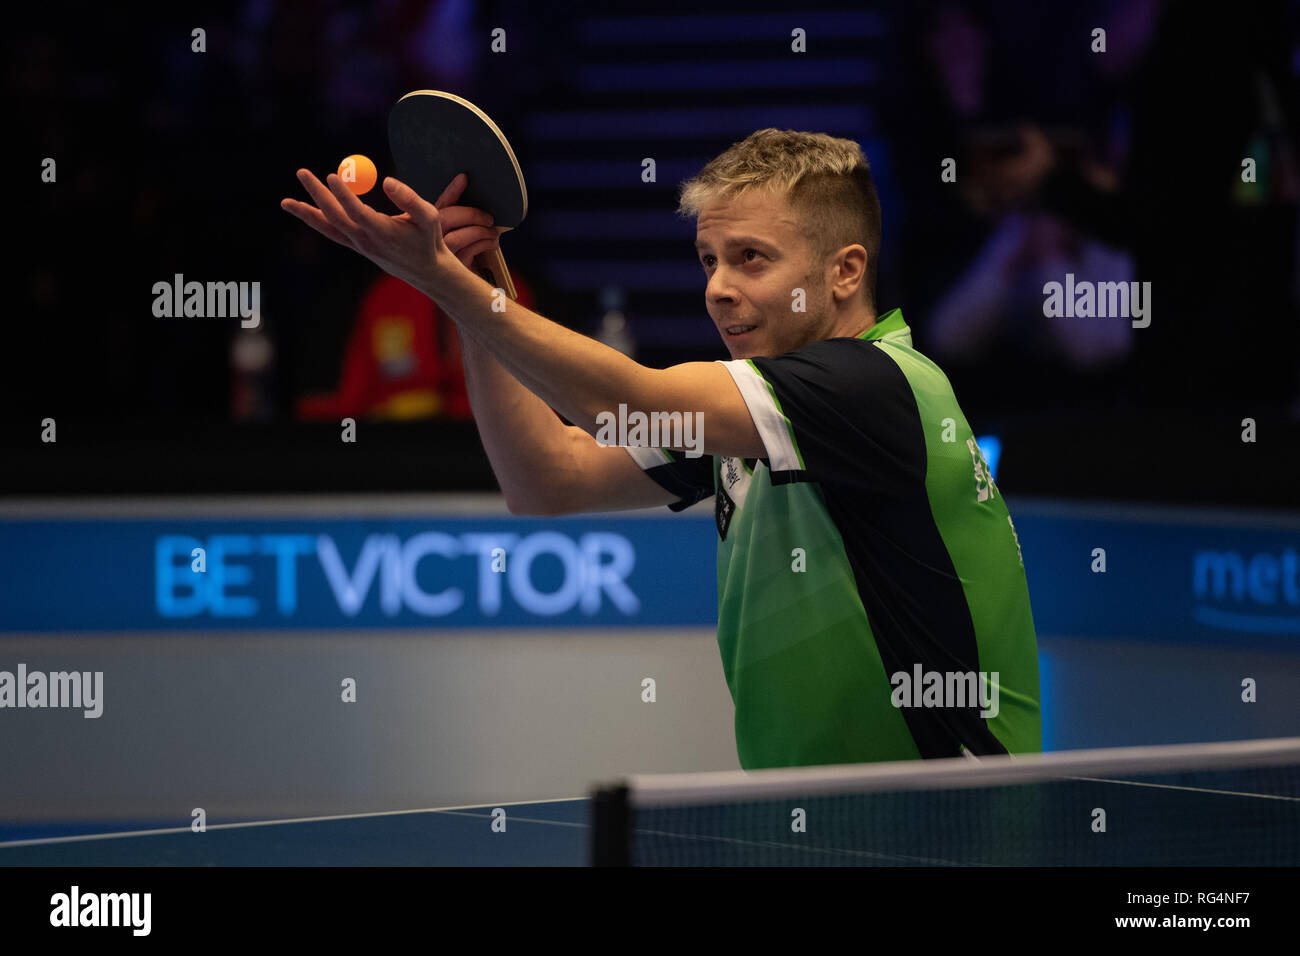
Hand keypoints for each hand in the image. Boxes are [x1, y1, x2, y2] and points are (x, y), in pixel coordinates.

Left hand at [280, 170, 499, 291]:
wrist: (427, 271)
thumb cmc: (430, 241)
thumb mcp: (430, 217)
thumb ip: (410, 198)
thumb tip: (386, 181)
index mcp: (383, 233)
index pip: (357, 213)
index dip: (343, 195)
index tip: (330, 175)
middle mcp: (366, 241)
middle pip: (335, 217)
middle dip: (316, 194)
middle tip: (302, 172)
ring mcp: (359, 245)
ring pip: (328, 228)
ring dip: (306, 214)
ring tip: (286, 203)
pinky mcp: (357, 246)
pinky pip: (332, 233)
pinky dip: (316, 221)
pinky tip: (303, 211)